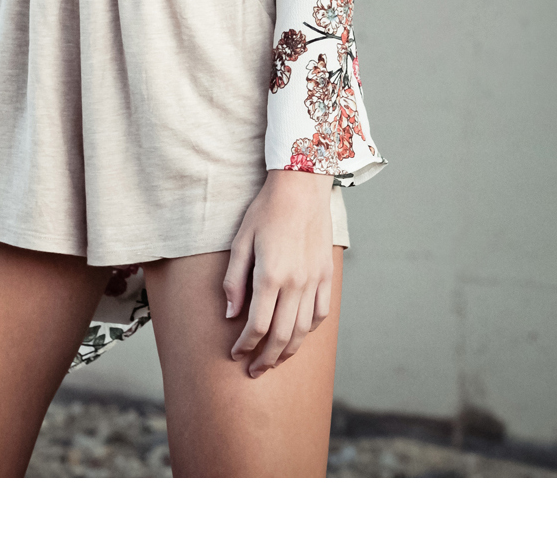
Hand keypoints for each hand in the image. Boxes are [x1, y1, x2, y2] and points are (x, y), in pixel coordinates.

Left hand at [223, 168, 336, 375]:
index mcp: (270, 276)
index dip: (245, 345)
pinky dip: (310, 330)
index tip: (235, 354)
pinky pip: (321, 312)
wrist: (301, 186)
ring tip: (275, 361)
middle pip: (282, 335)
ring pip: (303, 330)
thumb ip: (234, 280)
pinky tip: (300, 336)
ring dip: (289, 351)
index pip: (257, 325)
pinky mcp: (326, 274)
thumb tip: (230, 315)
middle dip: (265, 358)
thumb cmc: (265, 210)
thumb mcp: (241, 241)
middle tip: (253, 371)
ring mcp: (314, 280)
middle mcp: (295, 283)